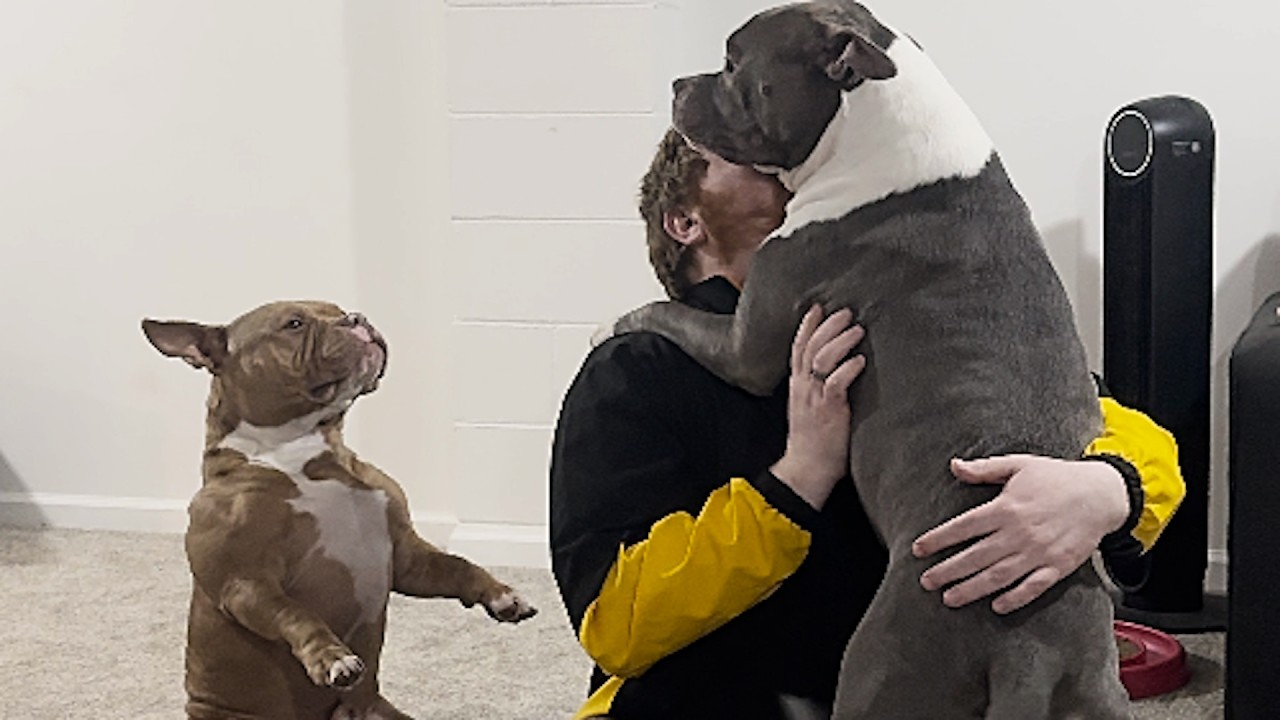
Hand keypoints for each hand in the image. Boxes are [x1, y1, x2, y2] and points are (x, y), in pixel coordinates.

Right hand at [770, 305, 864, 509]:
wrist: (807, 469)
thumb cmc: (816, 441)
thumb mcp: (812, 407)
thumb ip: (820, 387)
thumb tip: (840, 368)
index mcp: (798, 386)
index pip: (798, 348)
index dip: (807, 326)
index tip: (818, 306)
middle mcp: (803, 388)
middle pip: (810, 347)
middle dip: (827, 326)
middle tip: (845, 311)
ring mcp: (814, 399)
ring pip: (821, 360)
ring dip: (840, 341)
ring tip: (857, 329)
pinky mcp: (828, 411)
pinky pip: (835, 384)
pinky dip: (847, 369)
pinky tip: (860, 360)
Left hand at [911, 454, 1128, 613]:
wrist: (1102, 494)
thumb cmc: (1056, 477)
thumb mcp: (1018, 465)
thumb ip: (984, 469)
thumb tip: (954, 466)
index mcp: (1005, 507)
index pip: (963, 527)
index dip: (938, 539)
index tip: (918, 550)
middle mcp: (1019, 532)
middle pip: (975, 556)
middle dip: (947, 570)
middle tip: (925, 582)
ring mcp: (1039, 552)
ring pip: (999, 576)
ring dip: (972, 589)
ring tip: (949, 598)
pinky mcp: (1058, 566)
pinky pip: (1033, 587)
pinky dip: (1014, 598)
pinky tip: (996, 606)